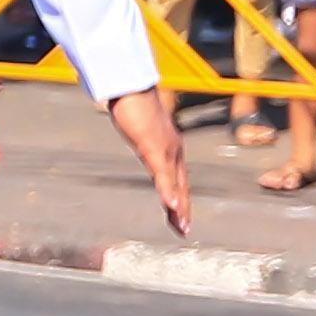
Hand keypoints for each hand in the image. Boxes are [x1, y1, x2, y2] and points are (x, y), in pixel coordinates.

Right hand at [110, 84, 194, 235]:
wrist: (131, 85)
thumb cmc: (132, 99)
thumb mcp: (137, 121)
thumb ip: (140, 131)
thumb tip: (135, 132)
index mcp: (169, 144)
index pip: (178, 176)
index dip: (179, 196)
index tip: (180, 215)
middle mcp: (173, 149)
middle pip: (181, 184)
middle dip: (183, 208)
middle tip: (184, 230)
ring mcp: (165, 149)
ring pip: (176, 184)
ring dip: (179, 207)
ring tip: (181, 226)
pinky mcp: (154, 148)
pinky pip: (164, 176)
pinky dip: (169, 194)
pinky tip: (171, 208)